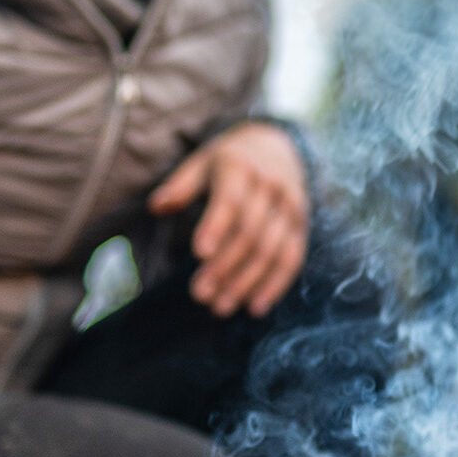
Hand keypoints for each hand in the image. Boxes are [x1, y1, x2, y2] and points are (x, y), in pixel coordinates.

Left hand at [148, 121, 308, 316]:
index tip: (199, 254)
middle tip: (200, 295)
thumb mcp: (203, 162)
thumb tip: (155, 207)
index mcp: (242, 168)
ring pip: (271, 252)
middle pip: (250, 234)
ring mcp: (291, 210)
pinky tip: (255, 308)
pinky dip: (275, 286)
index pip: (231, 201)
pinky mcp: (302, 229)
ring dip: (246, 283)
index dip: (216, 227)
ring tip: (221, 307)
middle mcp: (271, 189)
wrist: (280, 149)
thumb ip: (180, 186)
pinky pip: (292, 261)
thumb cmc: (230, 162)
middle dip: (225, 267)